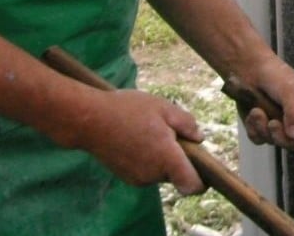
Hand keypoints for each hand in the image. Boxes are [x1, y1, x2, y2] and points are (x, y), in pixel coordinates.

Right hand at [72, 88, 205, 194]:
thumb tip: (199, 138)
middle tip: (168, 131)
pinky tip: (136, 137)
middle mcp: (153, 174)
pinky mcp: (125, 176)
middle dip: (178, 157)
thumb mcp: (164, 107)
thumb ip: (187, 124)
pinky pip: (146, 170)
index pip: (192, 186)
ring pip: (160, 171)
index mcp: (167, 158)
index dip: (202, 181)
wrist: (88, 119)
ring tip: (148, 130)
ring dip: (161, 157)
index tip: (204, 169)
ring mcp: (137, 177)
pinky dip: (147, 158)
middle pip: (176, 173)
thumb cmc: (127, 110)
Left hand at [237, 55, 293, 156]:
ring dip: (264, 129)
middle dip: (282, 137)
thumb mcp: (291, 91)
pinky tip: (253, 113)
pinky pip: (258, 138)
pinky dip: (254, 128)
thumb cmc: (276, 75)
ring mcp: (278, 126)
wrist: (249, 68)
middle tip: (273, 124)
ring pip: (274, 142)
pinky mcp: (260, 127)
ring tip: (258, 111)